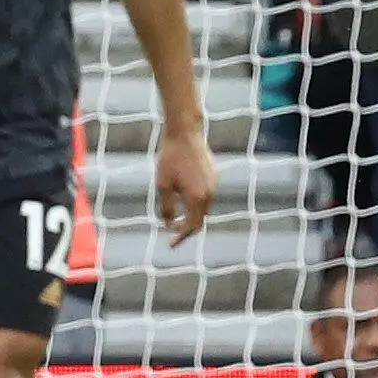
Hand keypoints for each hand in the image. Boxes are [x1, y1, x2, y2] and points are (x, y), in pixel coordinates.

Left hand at [156, 126, 217, 244]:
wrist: (186, 134)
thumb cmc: (171, 158)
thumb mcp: (163, 185)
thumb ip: (167, 208)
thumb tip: (168, 224)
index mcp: (197, 197)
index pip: (192, 226)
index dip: (181, 236)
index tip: (171, 243)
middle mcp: (209, 193)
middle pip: (200, 220)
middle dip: (187, 228)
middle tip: (173, 231)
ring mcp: (214, 185)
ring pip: (204, 208)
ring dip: (192, 214)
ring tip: (177, 215)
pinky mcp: (215, 177)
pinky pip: (207, 196)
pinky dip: (197, 202)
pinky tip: (185, 197)